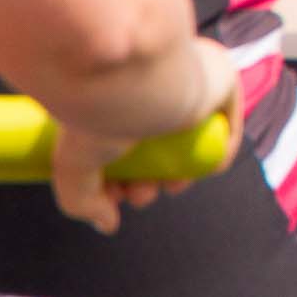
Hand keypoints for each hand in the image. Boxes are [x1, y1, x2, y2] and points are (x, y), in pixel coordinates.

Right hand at [48, 39, 243, 234]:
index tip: (111, 194)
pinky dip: (214, 155)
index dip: (120, 177)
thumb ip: (81, 199)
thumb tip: (107, 222)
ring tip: (156, 187)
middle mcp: (152, 84)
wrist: (131, 74)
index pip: (124, 142)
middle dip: (146, 182)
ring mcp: (187, 78)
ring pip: (189, 139)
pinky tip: (191, 173)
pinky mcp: (219, 77)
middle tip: (136, 193)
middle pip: (158, 146)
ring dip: (175, 176)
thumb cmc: (97, 110)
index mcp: (116, 94)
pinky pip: (223, 124)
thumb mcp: (73, 165)